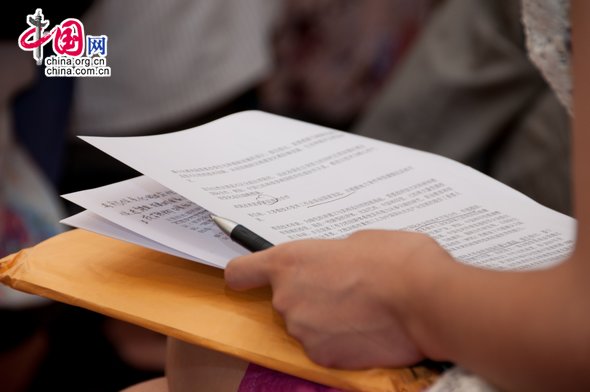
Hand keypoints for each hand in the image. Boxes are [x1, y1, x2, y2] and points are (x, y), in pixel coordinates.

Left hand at [225, 230, 454, 368]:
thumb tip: (334, 265)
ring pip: (306, 326)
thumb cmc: (395, 259)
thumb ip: (331, 256)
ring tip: (362, 311)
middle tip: (344, 289)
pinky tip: (367, 330)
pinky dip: (341, 342)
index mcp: (289, 261)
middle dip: (308, 296)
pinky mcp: (323, 358)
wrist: (425, 300)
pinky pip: (325, 347)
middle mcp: (287, 299)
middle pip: (284, 301)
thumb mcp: (357, 241)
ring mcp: (302, 332)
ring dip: (326, 320)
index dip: (246, 275)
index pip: (240, 272)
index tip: (251, 277)